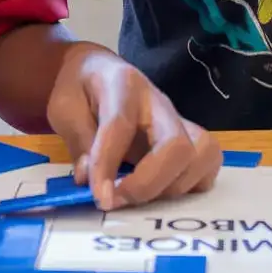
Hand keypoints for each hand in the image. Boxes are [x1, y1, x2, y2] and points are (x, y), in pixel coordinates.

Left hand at [45, 49, 220, 208]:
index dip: (108, 165)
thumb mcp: (64, 108)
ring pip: (202, 154)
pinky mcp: (189, 137)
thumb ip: (78, 142)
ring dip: (171, 187)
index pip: (120, 127)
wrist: (97, 72)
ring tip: (138, 196)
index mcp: (123, 86)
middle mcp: (159, 102)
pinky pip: (207, 164)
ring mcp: (179, 120)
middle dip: (149, 183)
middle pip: (177, 144)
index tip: (99, 197)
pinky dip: (190, 186)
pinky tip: (161, 191)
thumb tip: (89, 179)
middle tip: (117, 200)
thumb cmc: (79, 89)